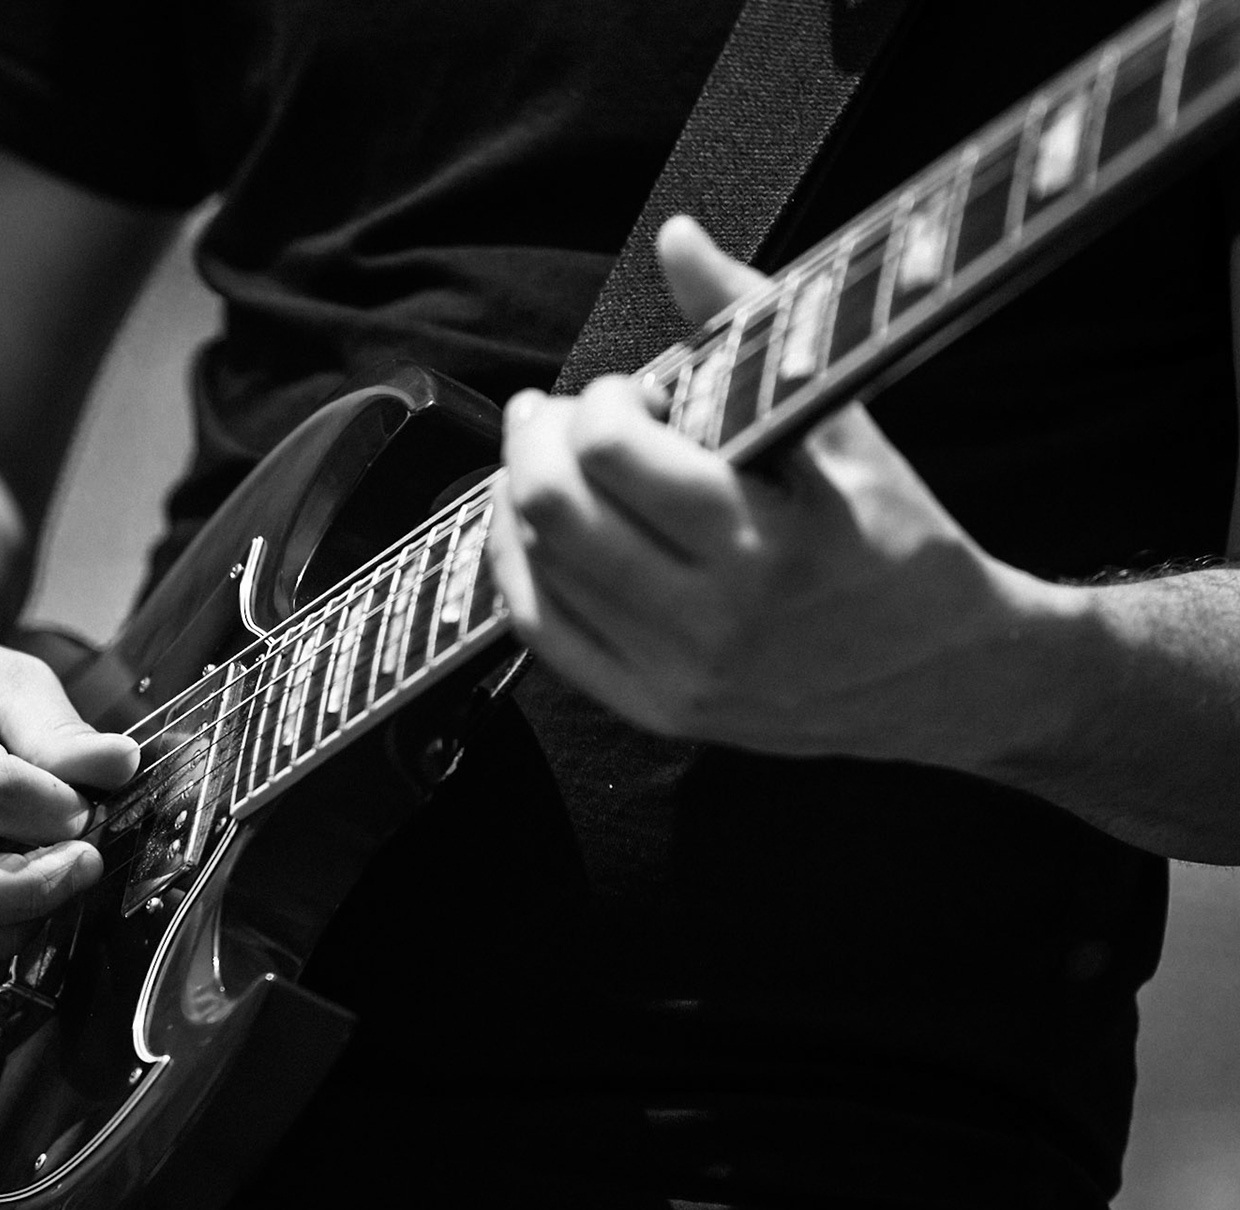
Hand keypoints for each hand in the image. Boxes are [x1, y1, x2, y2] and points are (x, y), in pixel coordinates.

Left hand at [489, 216, 1055, 764]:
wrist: (951, 675)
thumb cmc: (899, 539)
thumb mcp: (844, 425)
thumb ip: (752, 323)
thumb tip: (678, 236)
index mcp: (768, 544)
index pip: (612, 454)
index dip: (602, 402)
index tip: (632, 393)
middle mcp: (713, 622)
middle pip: (552, 511)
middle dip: (535, 440)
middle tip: (554, 415)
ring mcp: (678, 677)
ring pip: (535, 570)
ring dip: (518, 496)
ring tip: (544, 462)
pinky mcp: (656, 712)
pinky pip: (543, 634)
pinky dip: (519, 568)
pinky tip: (531, 527)